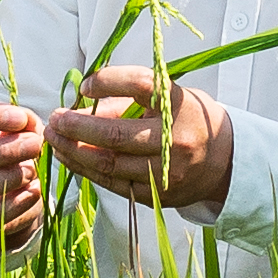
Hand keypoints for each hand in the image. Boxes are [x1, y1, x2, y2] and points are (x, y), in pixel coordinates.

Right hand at [0, 98, 47, 244]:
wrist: (9, 188)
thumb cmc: (9, 148)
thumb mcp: (15, 129)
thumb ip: (25, 122)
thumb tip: (32, 127)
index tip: (21, 119)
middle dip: (4, 151)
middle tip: (34, 146)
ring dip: (7, 178)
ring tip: (32, 171)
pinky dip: (14, 204)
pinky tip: (33, 192)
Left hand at [46, 68, 233, 214]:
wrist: (223, 161)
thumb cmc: (186, 119)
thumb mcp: (166, 98)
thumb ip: (125, 100)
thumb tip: (79, 105)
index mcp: (179, 105)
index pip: (142, 85)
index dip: (109, 82)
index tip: (85, 85)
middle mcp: (175, 140)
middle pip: (116, 135)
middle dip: (77, 127)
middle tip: (54, 118)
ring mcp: (165, 171)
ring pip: (109, 164)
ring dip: (74, 151)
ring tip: (54, 138)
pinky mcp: (156, 195)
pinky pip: (112, 183)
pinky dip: (85, 170)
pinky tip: (68, 157)